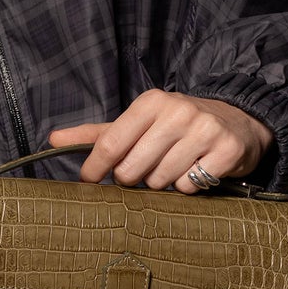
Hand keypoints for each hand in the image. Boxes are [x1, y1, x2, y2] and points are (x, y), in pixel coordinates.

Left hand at [47, 88, 272, 192]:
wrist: (236, 120)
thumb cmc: (177, 125)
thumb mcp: (138, 122)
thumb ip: (97, 133)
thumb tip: (51, 139)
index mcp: (151, 101)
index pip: (109, 143)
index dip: (94, 168)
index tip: (88, 181)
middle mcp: (178, 111)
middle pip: (132, 170)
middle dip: (134, 177)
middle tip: (145, 170)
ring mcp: (205, 130)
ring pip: (160, 182)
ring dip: (162, 183)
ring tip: (173, 167)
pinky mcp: (226, 151)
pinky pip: (190, 187)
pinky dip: (189, 187)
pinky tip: (195, 171)